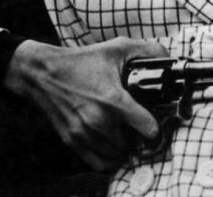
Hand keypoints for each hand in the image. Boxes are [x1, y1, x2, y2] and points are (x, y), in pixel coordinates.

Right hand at [4, 36, 164, 170]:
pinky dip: (108, 158)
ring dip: (123, 148)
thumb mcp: (116, 48)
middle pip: (133, 145)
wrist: (44, 72)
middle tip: (137, 126)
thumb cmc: (82, 60)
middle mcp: (100, 121)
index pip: (148, 128)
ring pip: (118, 156)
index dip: (156, 126)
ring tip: (123, 134)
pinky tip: (110, 144)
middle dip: (137, 136)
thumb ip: (147, 52)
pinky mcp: (73, 142)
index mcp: (113, 99)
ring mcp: (86, 134)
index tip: (155, 122)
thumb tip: (168, 59)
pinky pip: (99, 163)